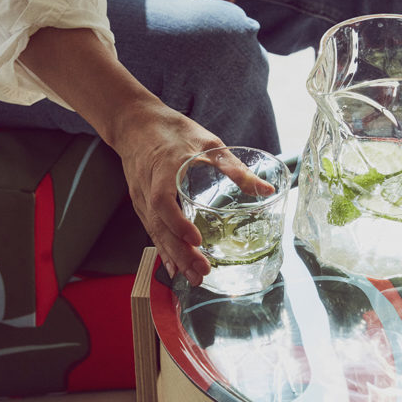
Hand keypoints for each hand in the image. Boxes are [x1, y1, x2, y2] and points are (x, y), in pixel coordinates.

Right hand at [19, 26, 267, 285]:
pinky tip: (174, 268)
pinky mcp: (142, 205)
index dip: (178, 223)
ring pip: (156, 233)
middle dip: (180, 251)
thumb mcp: (209, 143)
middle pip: (160, 227)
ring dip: (174, 257)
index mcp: (163, 171)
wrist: (136, 124)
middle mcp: (148, 190)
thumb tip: (265, 189)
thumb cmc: (173, 131)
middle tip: (202, 272)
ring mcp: (142, 200)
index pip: (164, 202)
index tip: (196, 239)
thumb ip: (235, 168)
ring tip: (193, 278)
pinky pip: (152, 231)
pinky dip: (163, 251)